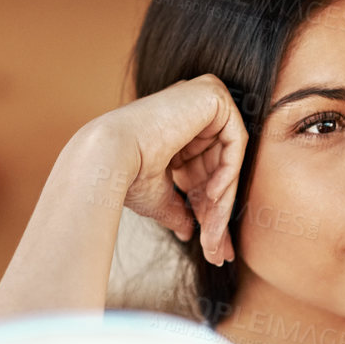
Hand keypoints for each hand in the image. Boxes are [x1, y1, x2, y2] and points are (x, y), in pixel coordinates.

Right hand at [89, 74, 248, 266]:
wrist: (108, 159)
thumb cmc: (126, 177)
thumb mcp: (158, 197)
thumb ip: (178, 209)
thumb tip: (190, 232)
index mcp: (177, 128)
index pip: (205, 169)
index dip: (211, 207)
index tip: (215, 245)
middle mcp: (191, 110)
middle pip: (220, 166)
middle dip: (220, 210)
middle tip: (219, 249)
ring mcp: (202, 97)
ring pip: (230, 157)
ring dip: (224, 199)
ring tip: (213, 231)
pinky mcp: (212, 94)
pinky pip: (235, 141)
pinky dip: (229, 171)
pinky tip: (213, 196)